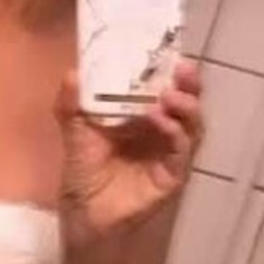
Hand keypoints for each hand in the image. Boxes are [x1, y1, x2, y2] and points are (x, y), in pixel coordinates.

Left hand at [55, 59, 204, 254]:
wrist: (84, 216)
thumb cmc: (84, 173)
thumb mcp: (75, 132)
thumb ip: (71, 104)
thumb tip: (72, 73)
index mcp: (143, 114)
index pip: (164, 84)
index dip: (169, 67)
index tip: (169, 48)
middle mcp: (162, 130)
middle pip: (186, 100)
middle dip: (188, 82)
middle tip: (183, 66)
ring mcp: (170, 152)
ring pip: (192, 123)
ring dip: (186, 106)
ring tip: (171, 93)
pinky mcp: (173, 175)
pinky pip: (182, 150)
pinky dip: (175, 132)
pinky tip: (161, 119)